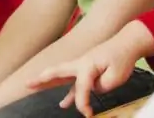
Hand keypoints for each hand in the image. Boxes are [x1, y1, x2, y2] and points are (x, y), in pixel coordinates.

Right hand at [28, 21, 153, 117]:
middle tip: (26, 84)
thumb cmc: (122, 58)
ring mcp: (80, 67)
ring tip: (30, 86)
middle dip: (41, 78)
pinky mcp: (85, 72)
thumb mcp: (117, 75)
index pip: (81, 87)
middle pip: (56, 72)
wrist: (126, 43)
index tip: (87, 114)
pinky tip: (63, 104)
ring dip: (44, 81)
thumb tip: (93, 89)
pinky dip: (67, 93)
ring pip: (59, 76)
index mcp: (87, 65)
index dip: (83, 102)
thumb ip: (103, 84)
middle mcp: (79, 64)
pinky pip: (72, 84)